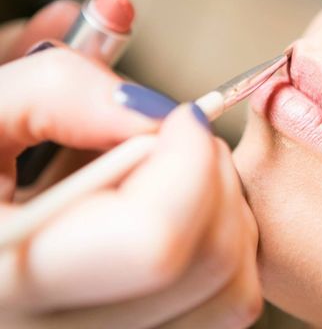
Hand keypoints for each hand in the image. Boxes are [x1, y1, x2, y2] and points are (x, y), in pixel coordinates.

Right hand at [0, 3, 261, 327]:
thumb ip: (57, 91)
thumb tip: (151, 106)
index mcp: (7, 281)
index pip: (155, 241)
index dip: (187, 161)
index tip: (177, 116)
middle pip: (210, 262)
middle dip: (211, 175)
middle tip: (170, 135)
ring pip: (230, 288)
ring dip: (221, 207)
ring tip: (160, 173)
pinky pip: (219, 300)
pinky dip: (218, 241)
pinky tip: (165, 209)